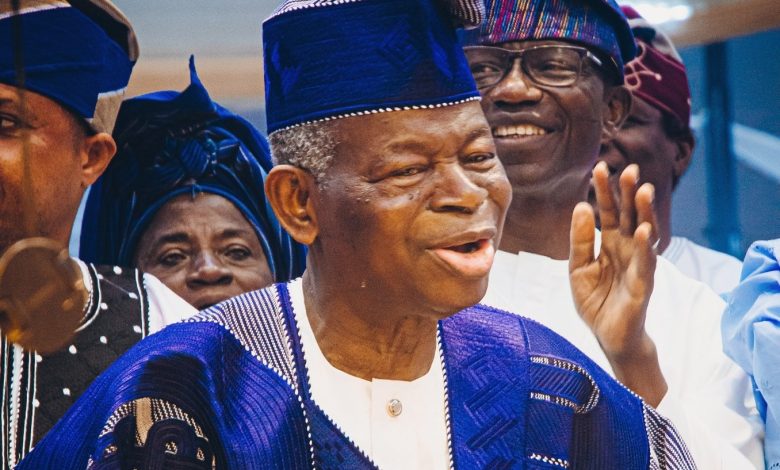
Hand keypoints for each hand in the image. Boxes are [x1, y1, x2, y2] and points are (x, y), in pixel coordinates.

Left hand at [569, 162, 666, 405]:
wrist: (609, 336)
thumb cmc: (596, 301)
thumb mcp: (579, 268)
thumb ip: (581, 240)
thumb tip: (581, 206)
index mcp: (611, 243)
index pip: (608, 212)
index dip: (605, 191)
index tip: (599, 167)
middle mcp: (627, 249)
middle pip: (629, 216)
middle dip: (629, 193)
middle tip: (630, 169)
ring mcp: (638, 265)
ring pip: (644, 233)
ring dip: (644, 212)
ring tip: (643, 191)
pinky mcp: (643, 286)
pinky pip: (645, 263)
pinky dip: (645, 247)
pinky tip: (643, 231)